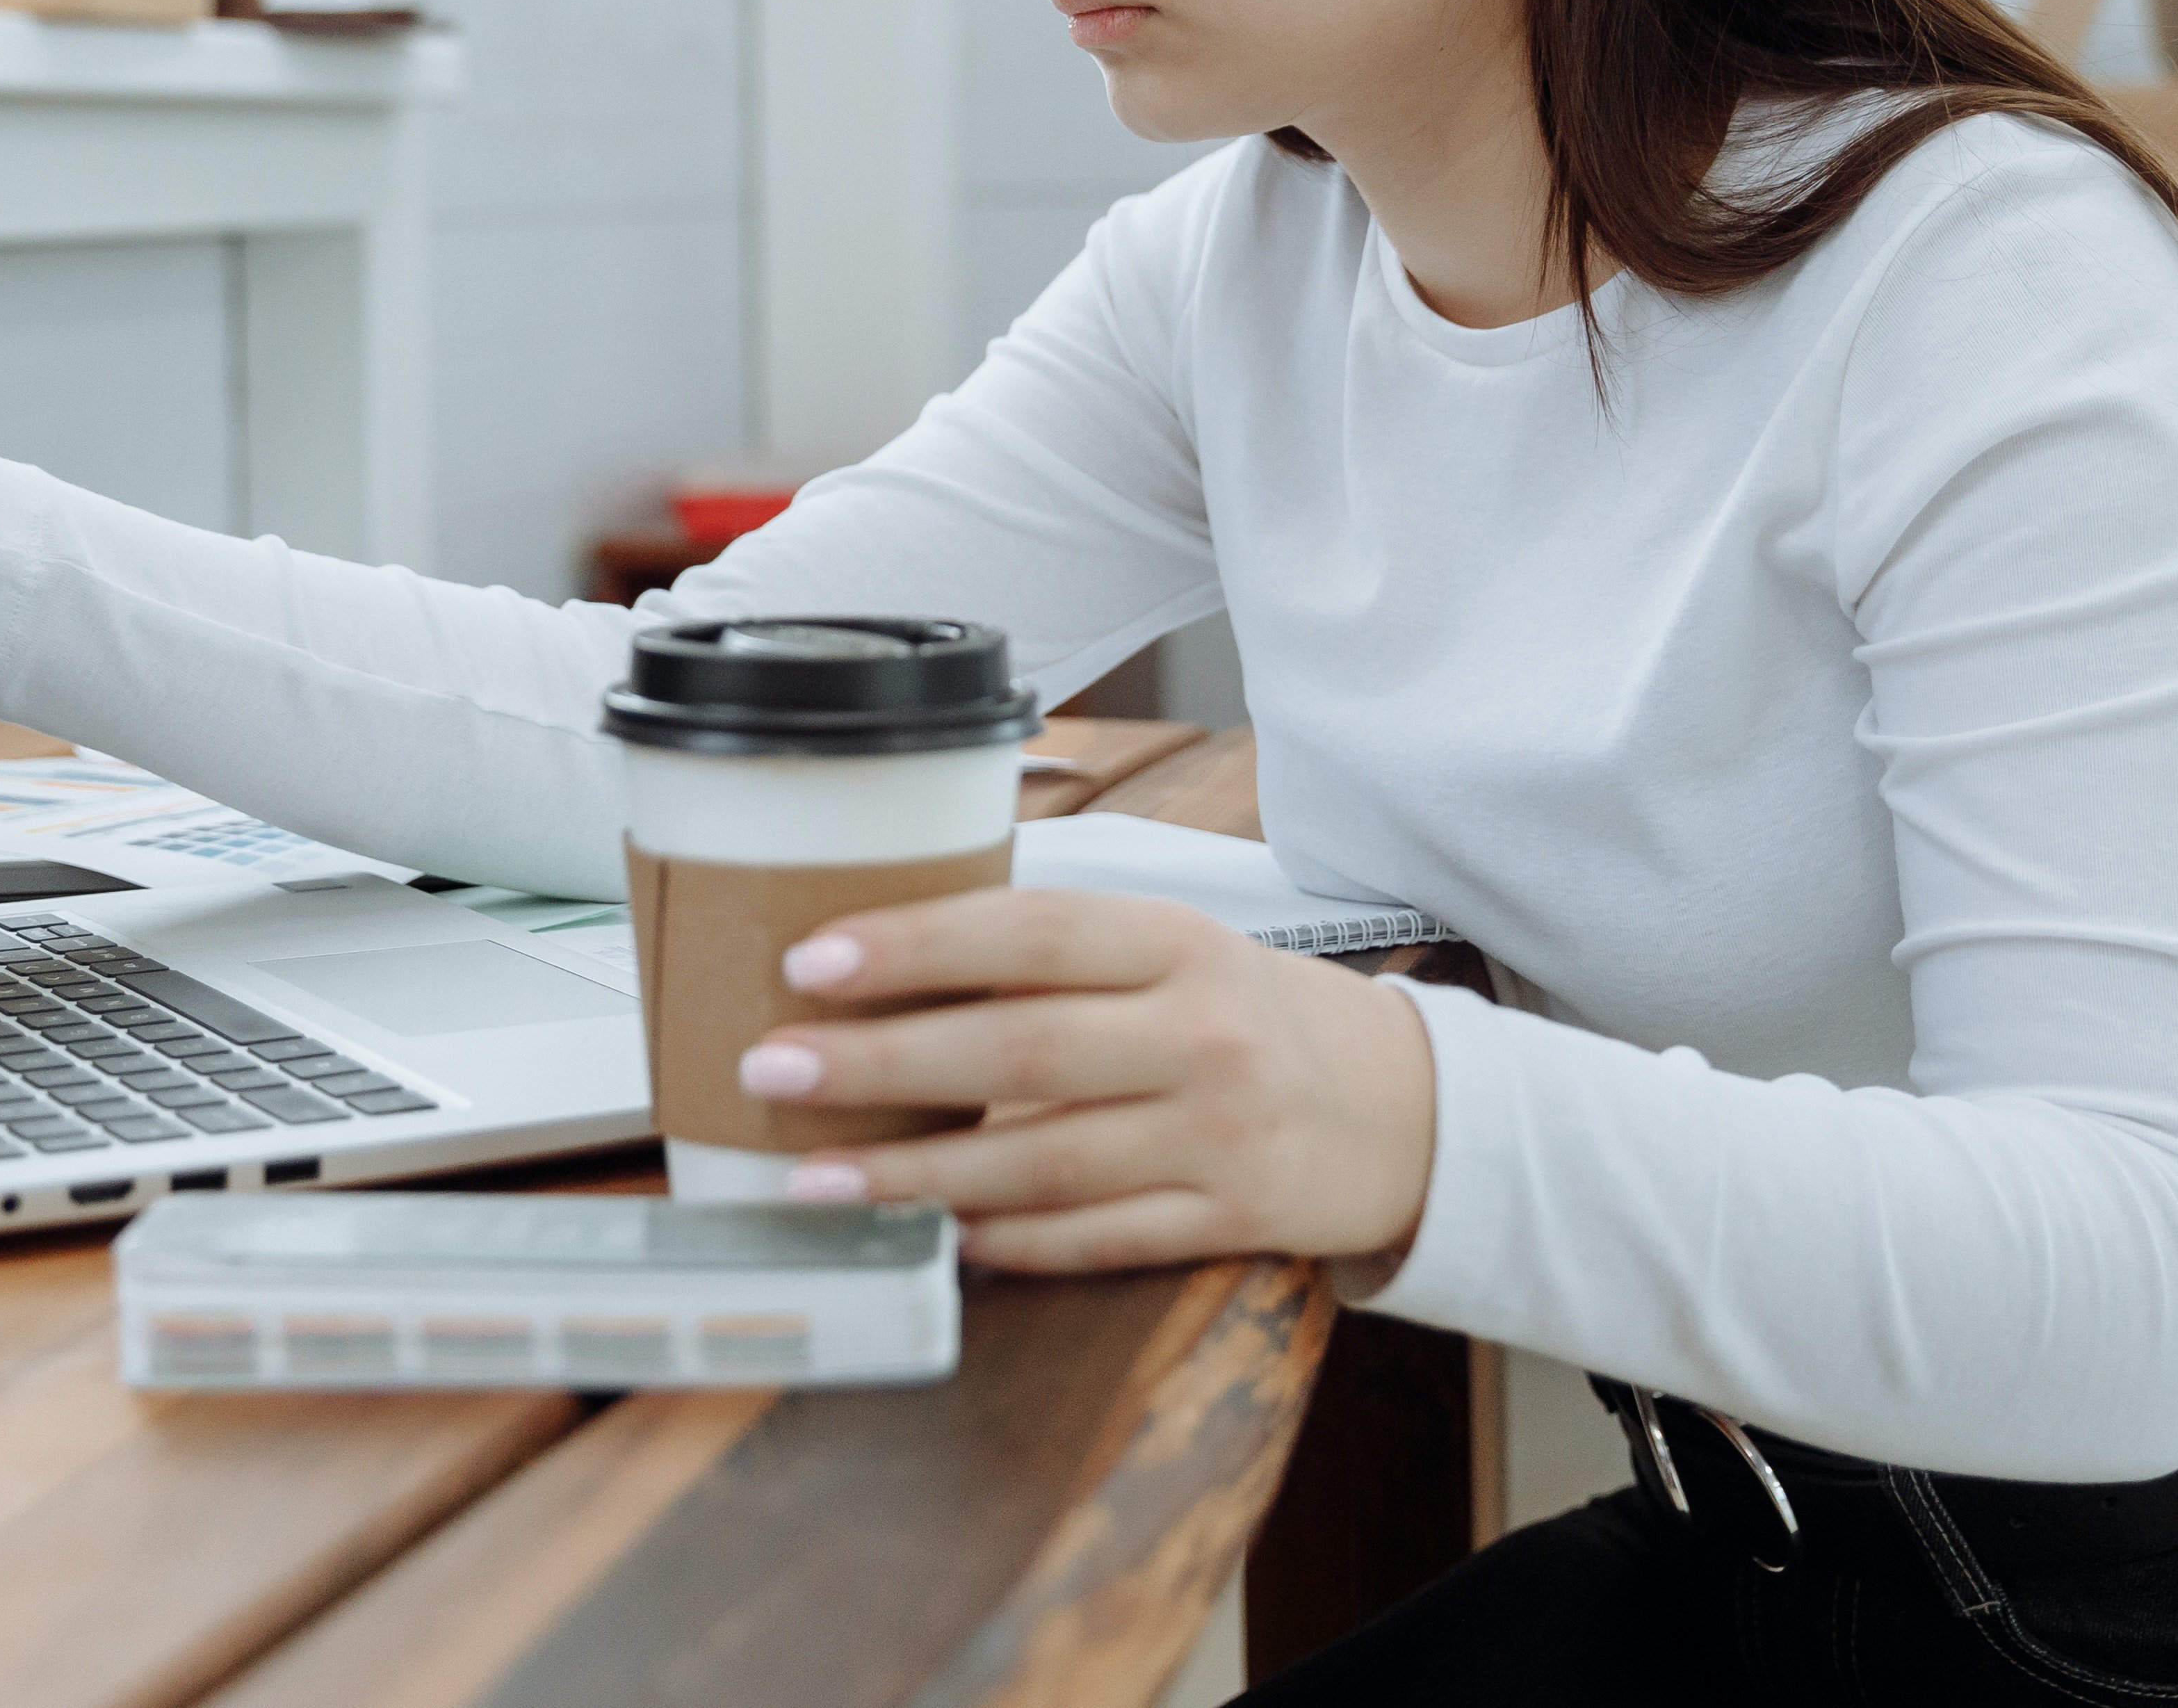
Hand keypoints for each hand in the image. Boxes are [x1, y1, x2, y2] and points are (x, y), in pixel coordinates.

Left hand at [739, 889, 1437, 1271]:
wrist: (1405, 1107)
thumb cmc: (1248, 1013)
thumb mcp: (1172, 949)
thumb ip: (1055, 955)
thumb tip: (884, 959)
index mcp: (1177, 943)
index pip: (1030, 935)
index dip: (917, 945)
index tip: (810, 960)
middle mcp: (1201, 1035)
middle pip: (1019, 1051)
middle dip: (881, 1063)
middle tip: (772, 1067)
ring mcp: (1218, 1136)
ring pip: (1043, 1162)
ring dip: (917, 1176)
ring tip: (814, 1177)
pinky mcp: (1229, 1220)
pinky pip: (1096, 1239)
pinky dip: (1008, 1242)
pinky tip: (933, 1236)